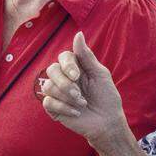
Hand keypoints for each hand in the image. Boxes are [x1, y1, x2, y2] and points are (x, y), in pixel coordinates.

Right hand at [40, 31, 130, 145]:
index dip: (67, 65)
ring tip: (82, 103)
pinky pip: (47, 102)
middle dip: (66, 84)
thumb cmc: (106, 96)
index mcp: (76, 67)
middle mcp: (64, 78)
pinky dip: (64, 107)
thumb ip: (87, 56)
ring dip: (67, 97)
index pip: (63, 57)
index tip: (77, 75)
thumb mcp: (100, 74)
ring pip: (48, 86)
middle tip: (80, 94)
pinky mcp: (53, 107)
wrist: (107, 122)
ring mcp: (57, 92)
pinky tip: (76, 112)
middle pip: (51, 70)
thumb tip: (78, 33)